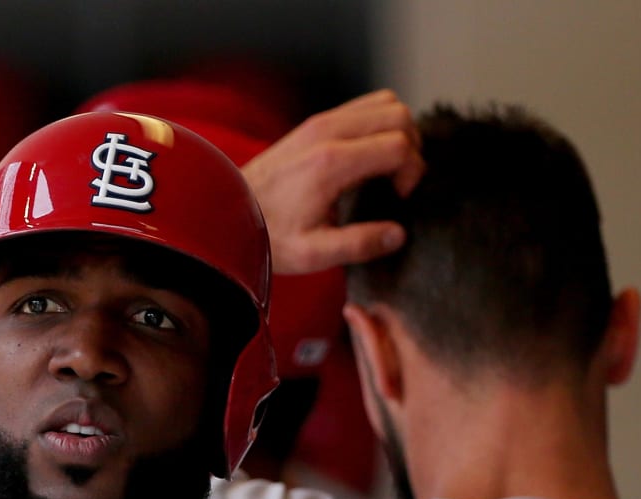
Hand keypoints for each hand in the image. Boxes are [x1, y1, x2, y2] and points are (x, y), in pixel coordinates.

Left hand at [241, 90, 423, 273]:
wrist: (227, 212)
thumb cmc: (267, 233)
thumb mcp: (313, 253)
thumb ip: (358, 244)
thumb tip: (397, 234)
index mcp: (330, 163)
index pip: (398, 144)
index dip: (413, 169)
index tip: (400, 195)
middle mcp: (327, 133)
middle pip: (398, 114)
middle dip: (413, 146)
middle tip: (399, 180)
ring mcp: (320, 122)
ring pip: (385, 102)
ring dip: (399, 130)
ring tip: (390, 166)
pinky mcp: (315, 123)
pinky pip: (364, 106)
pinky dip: (380, 123)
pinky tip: (370, 156)